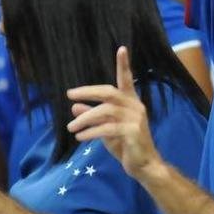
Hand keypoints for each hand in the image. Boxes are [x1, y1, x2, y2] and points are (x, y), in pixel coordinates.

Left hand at [66, 47, 160, 177]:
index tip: (121, 48)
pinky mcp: (133, 132)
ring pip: (105, 111)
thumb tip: (74, 107)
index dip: (124, 64)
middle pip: (109, 92)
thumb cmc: (126, 146)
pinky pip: (107, 128)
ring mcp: (135, 118)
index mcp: (131, 102)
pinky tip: (80, 137)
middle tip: (70, 94)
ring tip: (71, 127)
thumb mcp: (105, 130)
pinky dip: (91, 132)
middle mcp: (135, 106)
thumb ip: (92, 117)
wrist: (143, 166)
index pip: (126, 79)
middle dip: (88, 91)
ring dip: (85, 118)